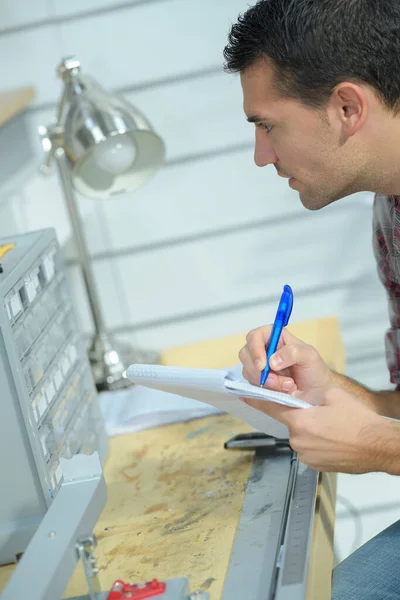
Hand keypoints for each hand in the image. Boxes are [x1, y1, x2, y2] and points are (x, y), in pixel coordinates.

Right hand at [239, 326, 333, 395]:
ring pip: (248, 372)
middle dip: (259, 371)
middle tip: (276, 381)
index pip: (255, 336)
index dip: (255, 349)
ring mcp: (259, 367)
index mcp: (275, 337)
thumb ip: (292, 353)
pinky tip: (282, 392)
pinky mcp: (258, 382)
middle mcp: (263, 350)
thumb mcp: (309, 356)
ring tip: (288, 386)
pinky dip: (265, 390)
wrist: (317, 393)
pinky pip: (252, 385)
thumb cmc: (314, 369)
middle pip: (246, 354)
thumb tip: (272, 361)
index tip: (263, 365)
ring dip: (266, 382)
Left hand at [242, 387, 391, 472]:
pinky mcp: (314, 465)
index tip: (242, 393)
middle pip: (290, 422)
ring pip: (300, 436)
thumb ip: (307, 395)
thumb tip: (296, 397)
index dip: (255, 399)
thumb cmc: (358, 421)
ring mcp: (306, 455)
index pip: (271, 407)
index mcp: (300, 420)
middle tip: (321, 414)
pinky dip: (317, 443)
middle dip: (301, 416)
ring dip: (310, 431)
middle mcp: (298, 440)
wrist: (377, 446)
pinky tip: (333, 439)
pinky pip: (308, 449)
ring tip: (332, 429)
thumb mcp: (331, 396)